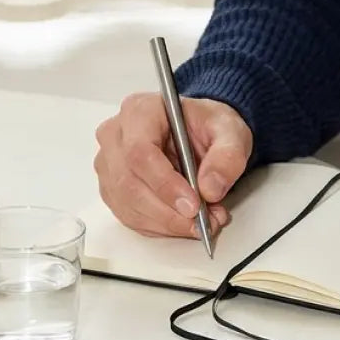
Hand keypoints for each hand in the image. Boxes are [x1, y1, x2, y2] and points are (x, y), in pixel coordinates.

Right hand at [94, 94, 252, 237]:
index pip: (140, 151)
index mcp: (140, 111)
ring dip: (166, 223)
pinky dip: (159, 227)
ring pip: (128, 205)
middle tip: (202, 221)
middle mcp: (116, 136)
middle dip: (169, 212)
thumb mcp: (230, 132)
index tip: (193, 204)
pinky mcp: (112, 189)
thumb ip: (227, 157)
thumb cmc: (206, 127)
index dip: (165, 184)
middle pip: (130, 183)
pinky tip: (182, 223)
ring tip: (200, 222)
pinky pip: (130, 217)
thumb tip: (210, 189)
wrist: (198, 134)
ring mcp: (109, 164)